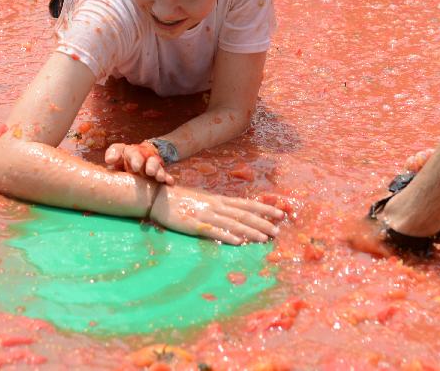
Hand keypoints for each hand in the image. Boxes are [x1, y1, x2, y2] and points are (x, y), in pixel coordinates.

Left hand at [105, 142, 173, 184]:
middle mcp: (139, 155)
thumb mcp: (117, 163)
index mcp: (125, 153)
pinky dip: (167, 177)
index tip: (111, 161)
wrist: (143, 162)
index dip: (115, 154)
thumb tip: (109, 161)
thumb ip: (112, 161)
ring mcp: (150, 163)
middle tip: (140, 169)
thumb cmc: (125, 165)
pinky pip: (164, 174)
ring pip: (153, 163)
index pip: (119, 149)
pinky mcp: (159, 172)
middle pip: (139, 154)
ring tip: (158, 176)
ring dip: (155, 169)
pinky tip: (169, 182)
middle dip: (139, 160)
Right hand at [150, 185, 283, 244]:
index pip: (246, 204)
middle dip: (262, 223)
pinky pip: (214, 231)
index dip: (264, 209)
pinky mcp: (195, 224)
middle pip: (244, 214)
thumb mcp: (203, 200)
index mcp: (219, 200)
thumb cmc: (181, 199)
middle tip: (277, 231)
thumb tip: (234, 213)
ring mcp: (206, 215)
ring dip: (250, 231)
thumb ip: (218, 206)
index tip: (280, 214)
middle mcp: (216, 206)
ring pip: (233, 223)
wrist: (158, 197)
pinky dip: (227, 236)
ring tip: (265, 239)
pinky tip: (238, 242)